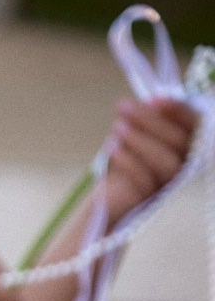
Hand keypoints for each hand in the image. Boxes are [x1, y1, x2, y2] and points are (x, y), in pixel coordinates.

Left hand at [103, 96, 196, 225]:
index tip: (154, 99)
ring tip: (117, 127)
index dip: (177, 111)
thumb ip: (147, 121)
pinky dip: (128, 161)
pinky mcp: (150, 201)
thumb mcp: (136, 136)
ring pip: (167, 162)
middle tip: (124, 107)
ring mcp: (168, 185)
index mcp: (184, 147)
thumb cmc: (126, 162)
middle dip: (150, 120)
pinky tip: (112, 148)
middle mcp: (183, 166)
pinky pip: (145, 182)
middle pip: (178, 141)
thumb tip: (149, 101)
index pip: (192, 126)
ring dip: (140, 140)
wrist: (108, 198)